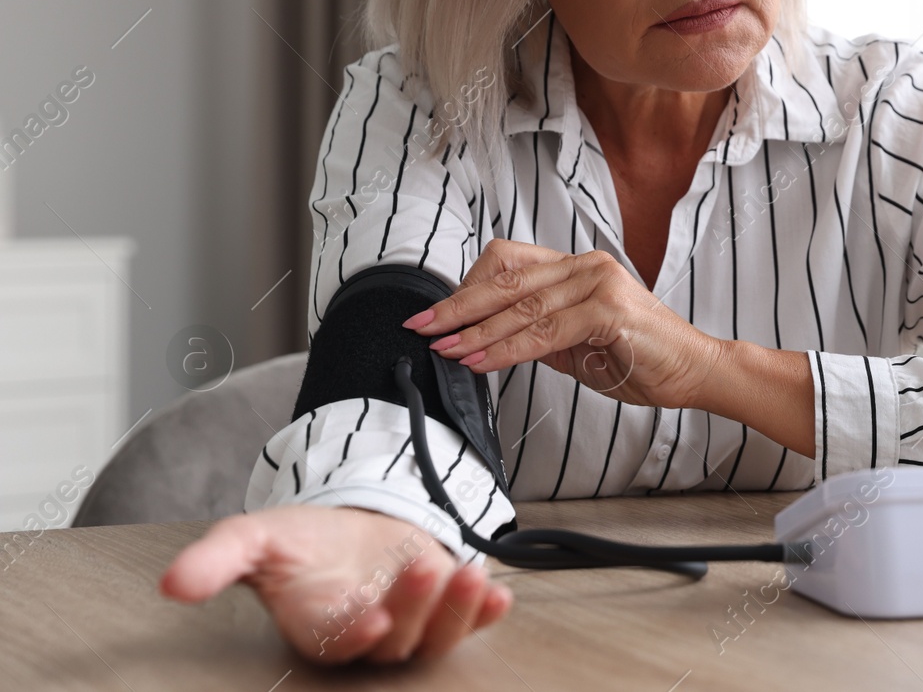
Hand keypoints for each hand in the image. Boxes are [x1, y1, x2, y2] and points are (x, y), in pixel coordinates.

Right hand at [159, 506, 512, 663]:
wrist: (350, 526)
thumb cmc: (301, 543)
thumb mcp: (255, 538)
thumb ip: (218, 560)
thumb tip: (173, 583)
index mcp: (319, 628)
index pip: (337, 645)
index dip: (354, 636)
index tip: (370, 621)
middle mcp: (368, 636)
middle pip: (395, 641)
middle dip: (413, 607)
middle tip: (422, 565)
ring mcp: (410, 625)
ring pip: (435, 635)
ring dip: (455, 610)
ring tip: (471, 575)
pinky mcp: (444, 609)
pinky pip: (468, 622)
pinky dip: (485, 612)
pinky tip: (499, 595)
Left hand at [404, 238, 725, 407]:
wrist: (693, 371)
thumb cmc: (642, 359)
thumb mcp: (579, 346)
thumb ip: (540, 336)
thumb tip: (490, 342)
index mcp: (578, 268)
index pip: (510, 263)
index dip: (468, 287)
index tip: (437, 314)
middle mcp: (586, 266)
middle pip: (507, 279)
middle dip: (458, 306)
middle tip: (422, 326)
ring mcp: (599, 283)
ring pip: (521, 307)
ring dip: (476, 332)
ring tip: (445, 349)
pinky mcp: (608, 310)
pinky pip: (544, 332)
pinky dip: (507, 349)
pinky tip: (481, 361)